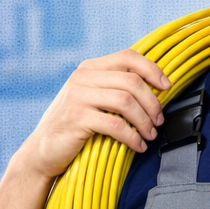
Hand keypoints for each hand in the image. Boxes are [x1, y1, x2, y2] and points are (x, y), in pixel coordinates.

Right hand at [14, 50, 169, 181]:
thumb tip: (154, 90)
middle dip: (152, 103)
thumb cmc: (72, 126)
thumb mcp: (91, 99)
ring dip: (144, 121)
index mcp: (89, 68)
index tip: (167, 87)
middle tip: (158, 121)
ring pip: (126, 102)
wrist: (42, 151)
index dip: (152, 70)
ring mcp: (77, 96)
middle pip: (131, 81)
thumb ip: (113, 88)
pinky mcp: (76, 118)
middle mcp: (82, 77)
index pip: (128, 57)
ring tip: (149, 134)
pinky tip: (137, 145)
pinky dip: (132, 137)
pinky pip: (115, 125)